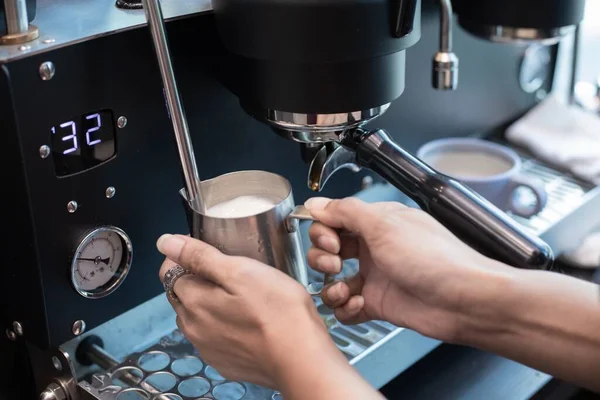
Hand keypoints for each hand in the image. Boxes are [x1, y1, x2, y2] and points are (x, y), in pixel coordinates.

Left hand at [156, 234, 340, 387]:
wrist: (301, 358)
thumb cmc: (277, 310)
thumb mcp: (240, 271)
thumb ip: (200, 257)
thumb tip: (165, 242)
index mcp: (194, 301)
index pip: (170, 271)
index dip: (184, 256)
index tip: (207, 250)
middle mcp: (193, 328)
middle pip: (181, 295)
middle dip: (195, 279)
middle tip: (228, 271)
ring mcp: (208, 349)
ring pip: (197, 317)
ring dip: (207, 304)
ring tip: (238, 295)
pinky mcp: (225, 362)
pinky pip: (213, 338)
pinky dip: (221, 326)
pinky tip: (245, 321)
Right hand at [305, 197, 511, 342]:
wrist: (464, 300)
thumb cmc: (435, 258)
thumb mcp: (384, 224)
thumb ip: (345, 211)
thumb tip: (316, 203)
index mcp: (377, 222)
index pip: (335, 219)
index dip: (324, 229)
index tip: (329, 239)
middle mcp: (374, 247)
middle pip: (328, 249)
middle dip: (322, 256)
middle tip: (334, 262)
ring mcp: (376, 276)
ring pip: (333, 280)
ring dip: (330, 286)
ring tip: (344, 289)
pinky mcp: (378, 304)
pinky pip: (346, 307)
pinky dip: (344, 308)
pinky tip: (357, 304)